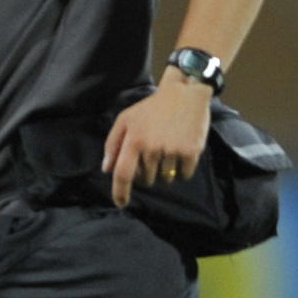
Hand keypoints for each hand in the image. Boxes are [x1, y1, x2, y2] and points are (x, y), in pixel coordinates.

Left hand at [103, 70, 210, 207]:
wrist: (185, 94)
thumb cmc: (152, 108)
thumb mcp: (126, 119)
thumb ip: (113, 143)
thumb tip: (106, 169)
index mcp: (134, 140)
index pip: (123, 174)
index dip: (120, 192)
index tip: (121, 203)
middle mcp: (152, 148)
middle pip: (146, 180)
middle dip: (147, 174)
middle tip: (153, 155)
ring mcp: (172, 151)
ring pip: (165, 179)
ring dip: (165, 171)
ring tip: (167, 149)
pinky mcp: (190, 153)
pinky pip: (183, 175)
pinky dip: (182, 170)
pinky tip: (180, 152)